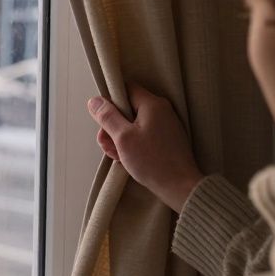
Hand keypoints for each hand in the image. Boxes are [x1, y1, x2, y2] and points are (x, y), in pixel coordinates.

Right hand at [87, 84, 203, 211]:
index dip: (110, 101)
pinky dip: (131, 144)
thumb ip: (107, 116)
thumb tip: (95, 101)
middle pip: (127, 108)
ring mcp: (165, 124)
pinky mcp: (165, 138)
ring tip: (117, 155)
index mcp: (152, 104)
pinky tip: (126, 158)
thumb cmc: (152, 161)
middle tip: (107, 144)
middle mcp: (161, 110)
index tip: (102, 118)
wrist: (179, 186)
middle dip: (112, 126)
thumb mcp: (123, 137)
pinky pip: (142, 134)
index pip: (126, 88)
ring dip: (119, 138)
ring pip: (132, 123)